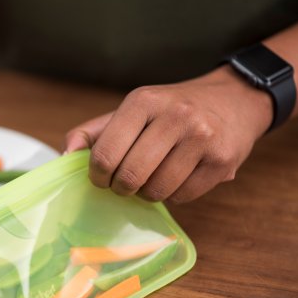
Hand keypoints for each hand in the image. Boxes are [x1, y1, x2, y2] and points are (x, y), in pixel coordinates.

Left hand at [65, 66, 273, 202]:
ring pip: (156, 191)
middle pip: (130, 177)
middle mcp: (175, 116)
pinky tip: (177, 177)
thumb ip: (93, 133)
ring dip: (147, 193)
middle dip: (121, 188)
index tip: (101, 177)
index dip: (97, 175)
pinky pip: (183, 197)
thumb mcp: (132, 110)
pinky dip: (174, 195)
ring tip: (152, 177)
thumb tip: (63, 157)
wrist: (234, 99)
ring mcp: (202, 138)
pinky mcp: (222, 160)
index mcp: (143, 101)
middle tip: (125, 182)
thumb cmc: (171, 110)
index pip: (105, 154)